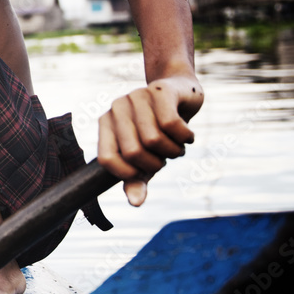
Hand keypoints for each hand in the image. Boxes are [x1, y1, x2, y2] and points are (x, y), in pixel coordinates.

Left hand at [98, 74, 203, 205]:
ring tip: (177, 145)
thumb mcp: (146, 157)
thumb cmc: (159, 130)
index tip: (144, 173)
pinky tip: (187, 135)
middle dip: (157, 163)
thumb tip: (136, 203)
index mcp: (105, 124)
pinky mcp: (159, 90)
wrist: (180, 92)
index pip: (106, 159)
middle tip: (166, 156)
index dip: (127, 174)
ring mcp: (136, 96)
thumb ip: (137, 179)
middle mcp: (116, 108)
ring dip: (174, 151)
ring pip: (154, 139)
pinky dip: (185, 137)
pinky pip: (171, 124)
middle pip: (133, 152)